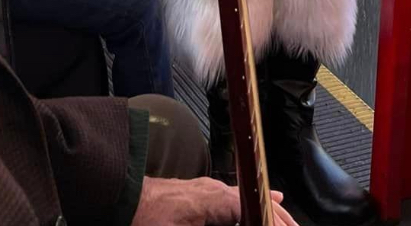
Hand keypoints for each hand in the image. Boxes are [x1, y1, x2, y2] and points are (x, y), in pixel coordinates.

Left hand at [133, 177, 298, 225]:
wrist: (121, 194)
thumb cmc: (144, 218)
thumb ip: (218, 223)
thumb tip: (238, 219)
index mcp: (216, 201)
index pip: (257, 211)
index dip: (275, 221)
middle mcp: (217, 191)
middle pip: (260, 203)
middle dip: (280, 218)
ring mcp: (210, 189)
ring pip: (252, 200)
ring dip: (272, 212)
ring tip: (289, 223)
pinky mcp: (203, 193)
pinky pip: (240, 198)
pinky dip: (259, 202)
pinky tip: (271, 201)